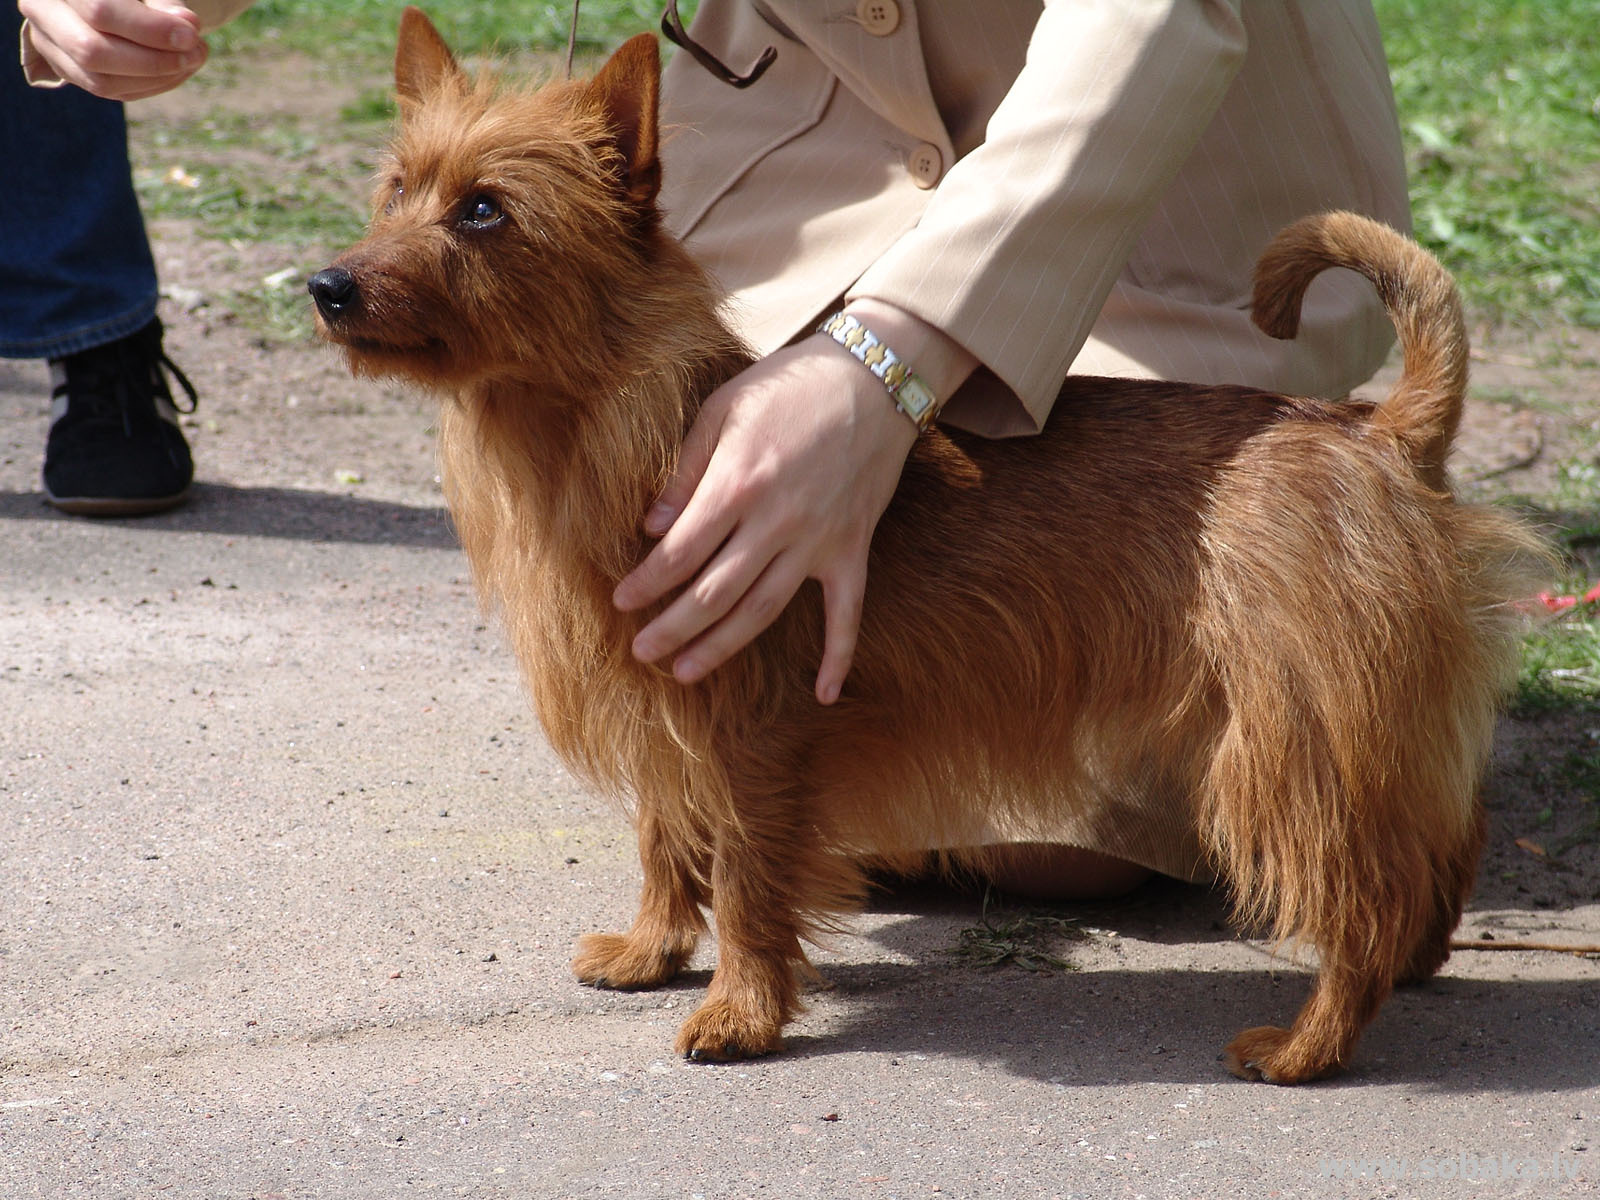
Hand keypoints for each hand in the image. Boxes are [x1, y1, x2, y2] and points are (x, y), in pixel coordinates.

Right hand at [20, 0, 205, 98]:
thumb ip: (164, 2)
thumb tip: (187, 26)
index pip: (101, 11)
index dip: (150, 29)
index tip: (192, 35)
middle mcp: (41, 10)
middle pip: (93, 52)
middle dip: (153, 60)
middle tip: (195, 52)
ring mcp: (48, 44)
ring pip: (100, 81)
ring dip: (156, 78)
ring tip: (191, 60)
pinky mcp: (66, 69)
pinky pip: (109, 91)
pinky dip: (149, 85)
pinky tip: (175, 70)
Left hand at [613, 300, 976, 703]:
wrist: (873, 377)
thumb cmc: (788, 386)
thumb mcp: (722, 410)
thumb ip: (684, 472)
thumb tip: (650, 528)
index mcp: (737, 484)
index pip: (679, 552)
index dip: (646, 583)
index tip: (619, 601)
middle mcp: (776, 521)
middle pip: (714, 593)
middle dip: (672, 628)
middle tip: (641, 653)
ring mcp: (818, 540)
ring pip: (763, 611)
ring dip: (723, 647)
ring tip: (687, 672)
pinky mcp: (852, 548)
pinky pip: (847, 613)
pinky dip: (838, 655)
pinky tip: (823, 693)